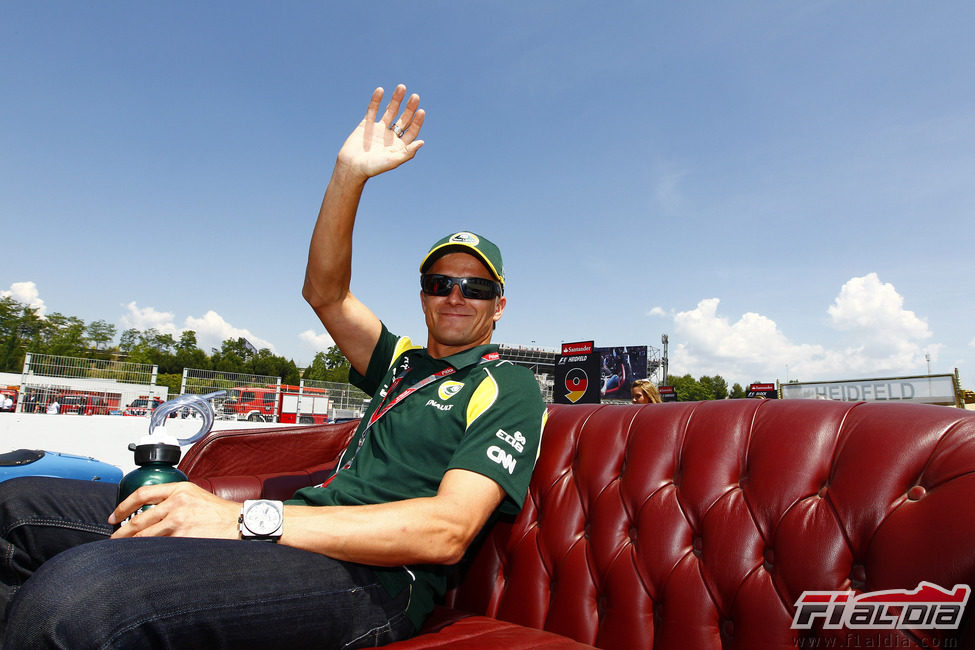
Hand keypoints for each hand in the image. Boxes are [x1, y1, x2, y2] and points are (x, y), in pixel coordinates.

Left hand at [109, 481, 240, 539]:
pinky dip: (149, 552)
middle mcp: (177, 503)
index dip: (123, 506)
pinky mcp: (183, 538)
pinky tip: (143, 557)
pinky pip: (159, 547)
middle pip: (139, 519)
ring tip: (124, 551)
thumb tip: (150, 512)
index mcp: (179, 489)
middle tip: (114, 539)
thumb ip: (174, 499)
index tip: (114, 516)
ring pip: (146, 536)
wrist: (239, 522)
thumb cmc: (219, 512)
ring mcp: (179, 522)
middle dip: (122, 532)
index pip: (142, 494)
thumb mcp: (196, 495)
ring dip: (132, 545)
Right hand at [336, 84, 425, 179]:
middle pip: (403, 119)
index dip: (417, 121)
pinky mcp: (366, 125)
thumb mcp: (393, 161)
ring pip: (390, 111)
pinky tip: (381, 90)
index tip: (421, 111)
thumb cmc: (373, 168)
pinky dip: (376, 100)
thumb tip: (422, 141)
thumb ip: (407, 152)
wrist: (351, 167)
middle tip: (415, 96)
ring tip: (402, 87)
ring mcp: (378, 129)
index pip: (411, 131)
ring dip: (396, 99)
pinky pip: (372, 110)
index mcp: (399, 145)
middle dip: (409, 108)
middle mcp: (390, 136)